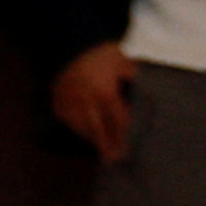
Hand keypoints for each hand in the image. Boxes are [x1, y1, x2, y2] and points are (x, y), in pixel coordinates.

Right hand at [49, 42, 138, 164]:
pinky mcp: (57, 101)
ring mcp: (68, 102)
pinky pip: (67, 120)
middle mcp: (85, 100)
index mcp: (104, 92)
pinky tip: (87, 135)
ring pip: (80, 126)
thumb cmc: (102, 55)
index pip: (116, 119)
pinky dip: (77, 128)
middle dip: (105, 144)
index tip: (126, 148)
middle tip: (113, 160)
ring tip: (102, 151)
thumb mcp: (123, 63)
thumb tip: (148, 91)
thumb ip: (134, 79)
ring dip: (92, 138)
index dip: (122, 135)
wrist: (71, 45)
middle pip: (97, 128)